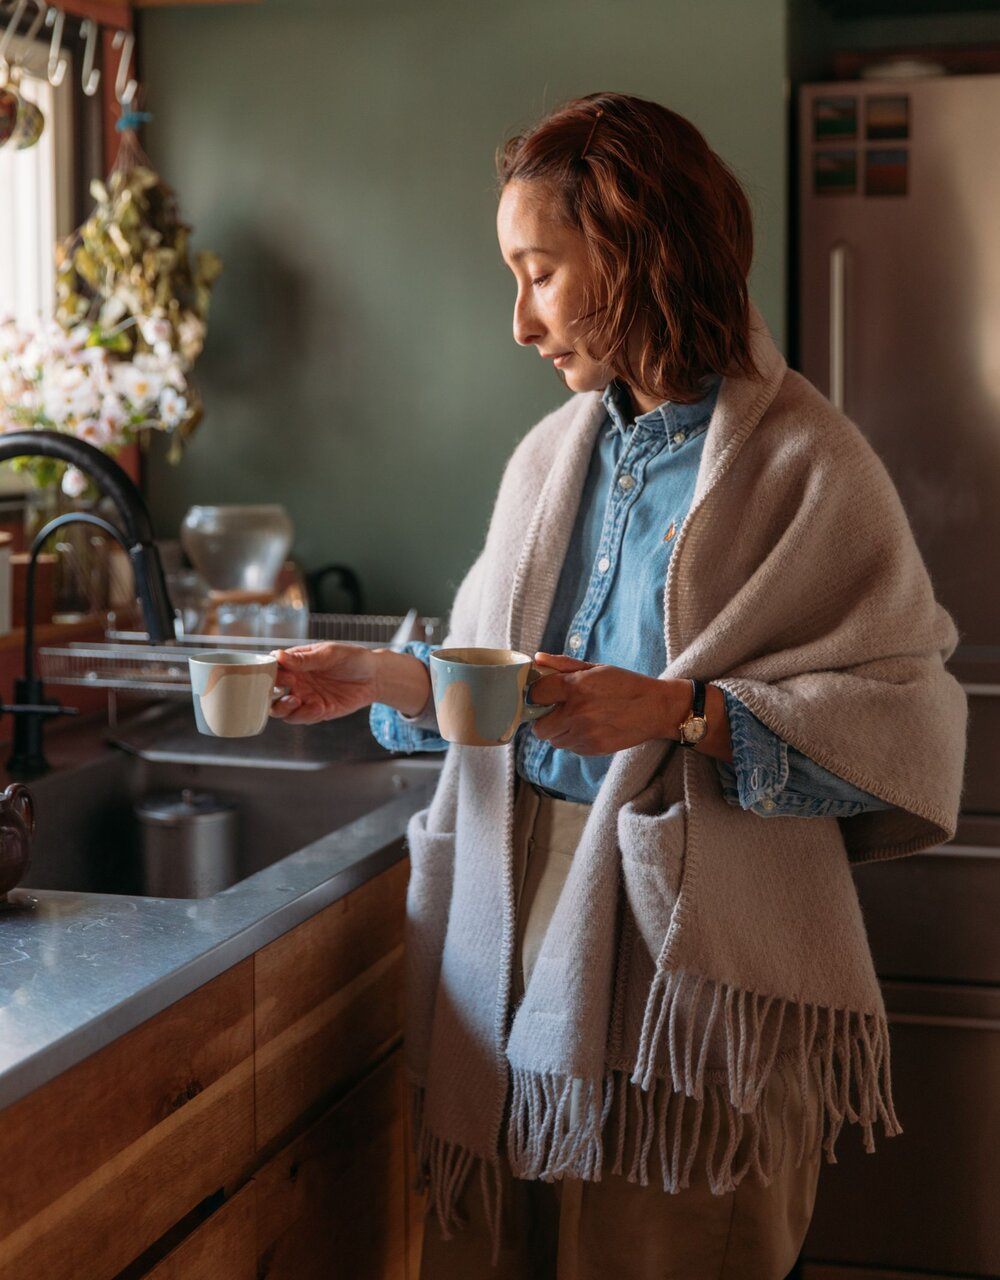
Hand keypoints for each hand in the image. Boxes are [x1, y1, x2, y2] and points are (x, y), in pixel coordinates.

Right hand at [270, 642, 377, 724]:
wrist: (375, 677)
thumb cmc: (352, 658)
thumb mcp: (329, 654)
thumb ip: (305, 659)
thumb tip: (278, 656)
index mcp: (295, 664)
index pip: (271, 670)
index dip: (269, 674)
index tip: (279, 675)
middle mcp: (296, 682)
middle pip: (270, 694)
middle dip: (271, 695)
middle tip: (287, 688)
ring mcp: (306, 698)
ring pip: (282, 710)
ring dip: (284, 708)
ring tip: (296, 700)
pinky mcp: (317, 711)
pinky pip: (303, 718)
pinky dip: (306, 715)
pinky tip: (318, 707)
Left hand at [528, 652, 676, 754]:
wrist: (655, 708)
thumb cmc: (626, 684)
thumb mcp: (596, 668)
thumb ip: (564, 664)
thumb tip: (538, 659)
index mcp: (575, 687)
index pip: (535, 694)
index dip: (536, 694)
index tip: (543, 694)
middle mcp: (576, 712)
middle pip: (539, 727)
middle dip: (544, 719)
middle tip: (558, 711)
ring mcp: (584, 734)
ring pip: (553, 740)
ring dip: (559, 731)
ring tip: (577, 719)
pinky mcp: (593, 749)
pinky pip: (570, 748)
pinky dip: (575, 740)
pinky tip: (590, 728)